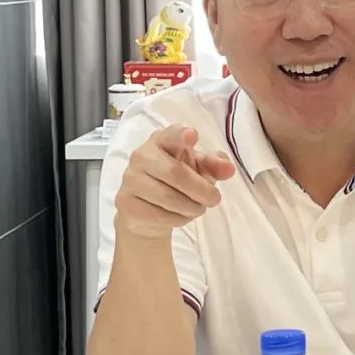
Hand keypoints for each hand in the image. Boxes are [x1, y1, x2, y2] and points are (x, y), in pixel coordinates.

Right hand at [115, 125, 235, 238]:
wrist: (149, 210)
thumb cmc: (178, 181)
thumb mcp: (200, 169)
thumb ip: (214, 165)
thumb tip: (228, 168)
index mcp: (162, 141)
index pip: (170, 135)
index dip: (180, 135)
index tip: (192, 134)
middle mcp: (142, 156)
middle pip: (175, 173)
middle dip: (201, 190)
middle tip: (214, 199)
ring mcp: (130, 180)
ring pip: (168, 198)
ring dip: (192, 207)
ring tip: (198, 208)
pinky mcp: (126, 204)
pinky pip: (159, 216)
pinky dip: (179, 219)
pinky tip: (180, 215)